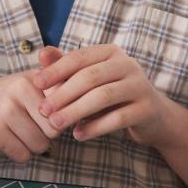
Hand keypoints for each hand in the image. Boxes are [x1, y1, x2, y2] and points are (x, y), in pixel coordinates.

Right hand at [0, 72, 58, 163]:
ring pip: (39, 146)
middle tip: (29, 126)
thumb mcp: (30, 83)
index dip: (56, 121)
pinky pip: (22, 155)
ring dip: (31, 146)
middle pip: (53, 131)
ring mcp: (5, 111)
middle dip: (45, 136)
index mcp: (32, 79)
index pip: (63, 113)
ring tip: (18, 133)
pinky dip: (18, 154)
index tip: (43, 117)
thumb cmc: (7, 97)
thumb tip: (82, 97)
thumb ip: (58, 83)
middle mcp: (18, 91)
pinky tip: (8, 140)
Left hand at [31, 44, 172, 143]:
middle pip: (89, 77)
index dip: (56, 70)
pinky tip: (78, 135)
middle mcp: (128, 64)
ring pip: (103, 97)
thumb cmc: (113, 94)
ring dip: (75, 111)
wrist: (152, 116)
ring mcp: (140, 86)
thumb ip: (66, 66)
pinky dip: (95, 127)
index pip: (79, 57)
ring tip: (56, 124)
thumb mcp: (89, 78)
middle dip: (63, 94)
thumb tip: (41, 55)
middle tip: (43, 111)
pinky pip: (117, 118)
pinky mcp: (147, 109)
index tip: (36, 84)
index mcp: (111, 52)